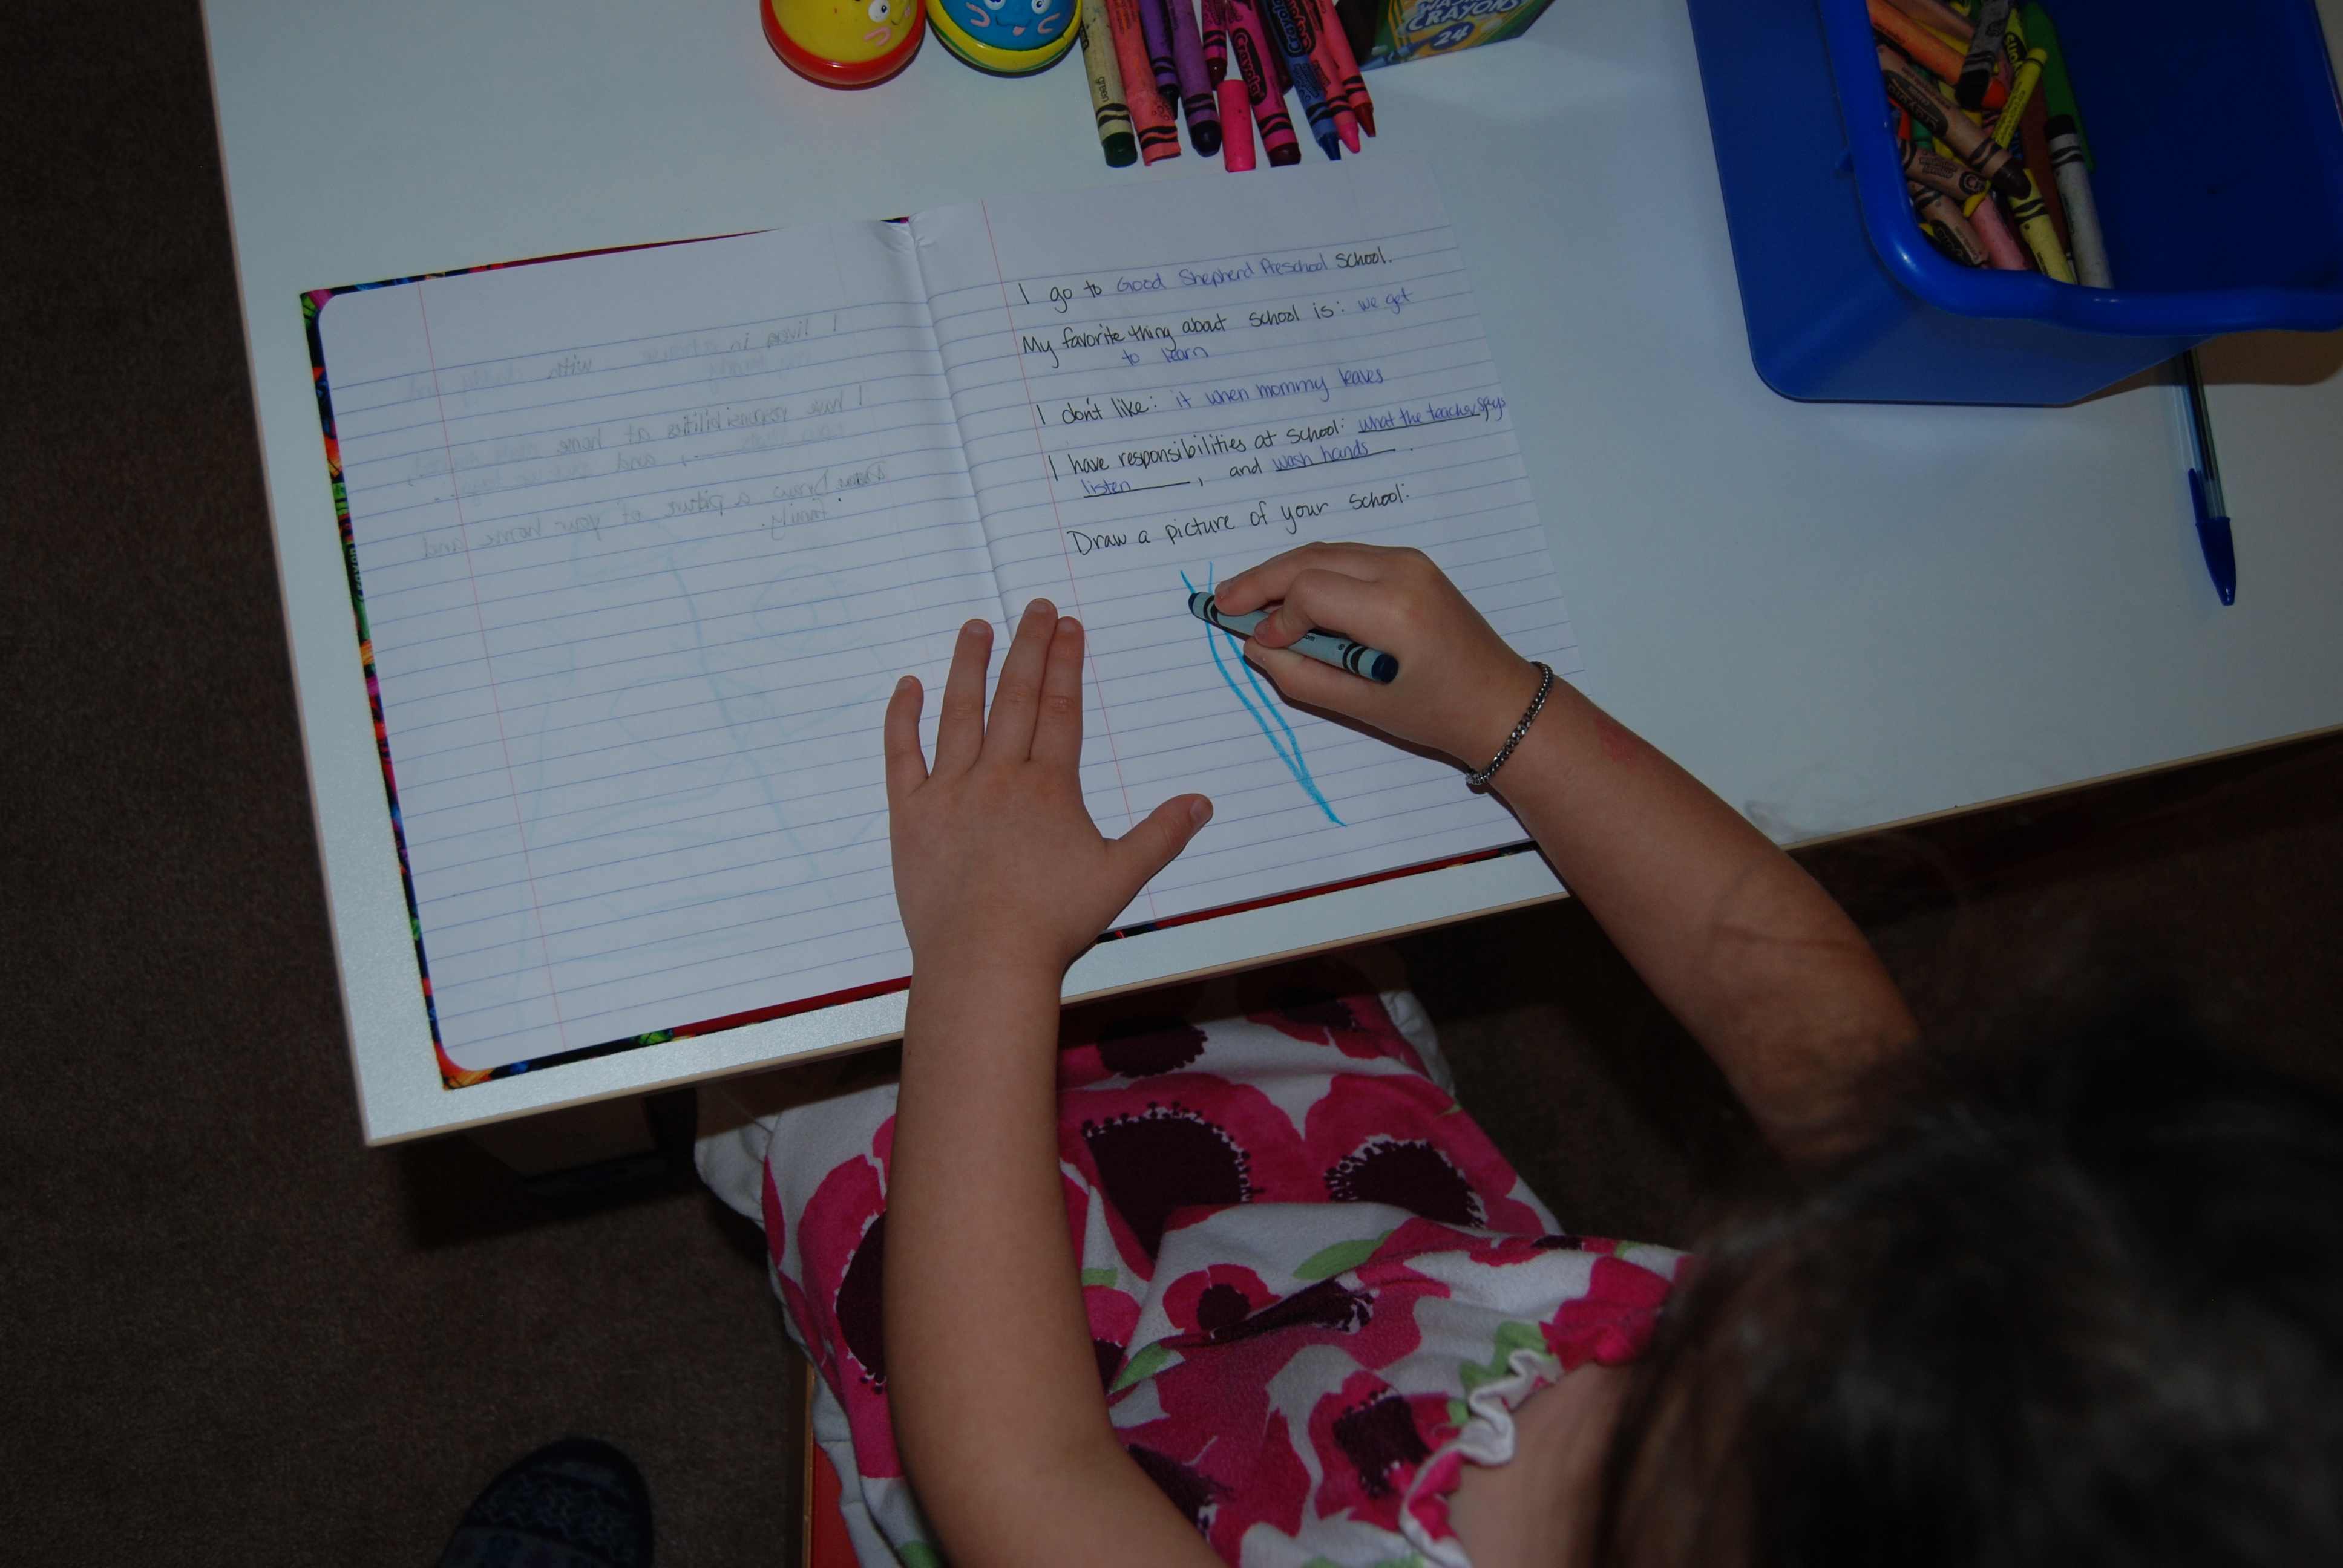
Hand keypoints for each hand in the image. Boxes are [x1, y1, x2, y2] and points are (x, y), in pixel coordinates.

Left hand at [884, 601, 1212, 981]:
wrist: (984, 959)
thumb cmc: (1053, 923)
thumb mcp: (1120, 877)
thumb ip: (1161, 835)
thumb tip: (1201, 803)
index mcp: (1049, 786)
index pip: (1060, 709)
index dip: (1066, 663)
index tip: (1069, 627)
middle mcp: (999, 776)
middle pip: (1016, 698)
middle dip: (1028, 647)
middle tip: (1034, 608)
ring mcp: (951, 791)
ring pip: (960, 713)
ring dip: (969, 665)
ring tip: (976, 627)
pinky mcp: (911, 815)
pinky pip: (903, 755)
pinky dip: (903, 718)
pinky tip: (908, 687)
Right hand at [1215, 542, 1542, 770]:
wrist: (1502, 703)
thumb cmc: (1439, 714)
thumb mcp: (1365, 708)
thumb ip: (1303, 678)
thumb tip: (1257, 648)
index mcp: (1395, 611)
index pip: (1310, 592)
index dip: (1275, 617)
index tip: (1259, 645)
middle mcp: (1403, 572)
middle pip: (1312, 559)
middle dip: (1263, 580)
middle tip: (1222, 602)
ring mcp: (1410, 562)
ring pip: (1327, 552)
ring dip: (1284, 572)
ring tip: (1246, 597)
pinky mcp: (1412, 564)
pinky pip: (1348, 557)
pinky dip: (1314, 572)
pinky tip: (1289, 595)